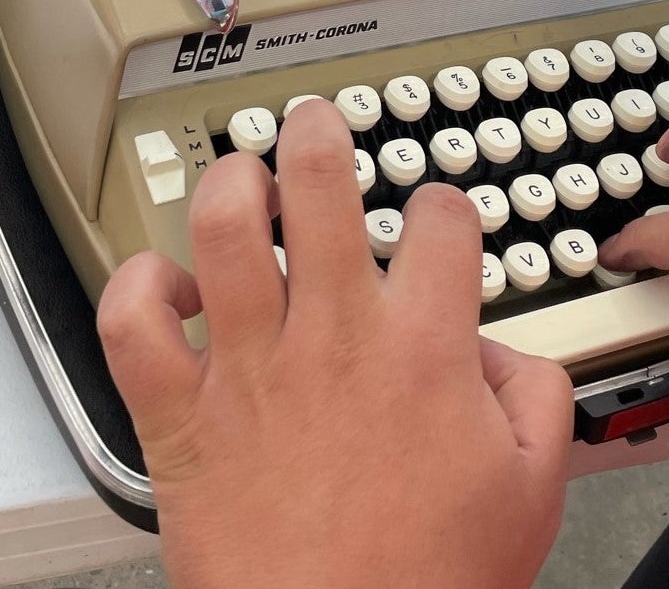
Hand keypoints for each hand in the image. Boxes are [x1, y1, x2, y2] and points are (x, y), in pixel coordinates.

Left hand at [97, 99, 573, 588]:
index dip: (441, 205)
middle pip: (317, 183)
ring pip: (218, 227)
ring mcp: (248, 371)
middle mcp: (331, 338)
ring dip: (227, 184)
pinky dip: (135, 289)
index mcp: (422, 347)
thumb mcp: (535, 486)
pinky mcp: (179, 420)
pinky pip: (130, 324)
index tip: (433, 222)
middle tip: (313, 126)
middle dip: (316, 135)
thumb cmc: (427, 585)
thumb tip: (501, 351)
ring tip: (239, 179)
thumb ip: (538, 394)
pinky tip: (164, 289)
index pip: (439, 219)